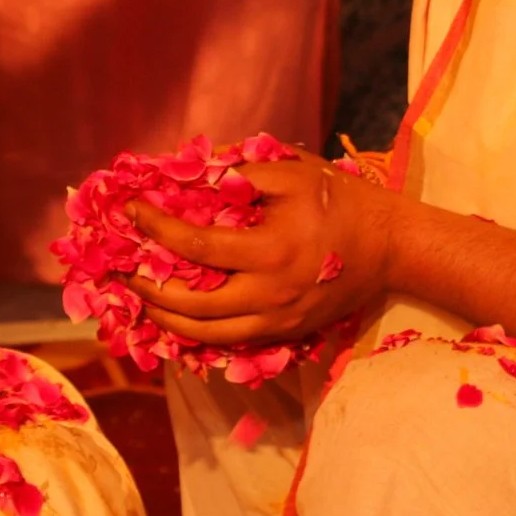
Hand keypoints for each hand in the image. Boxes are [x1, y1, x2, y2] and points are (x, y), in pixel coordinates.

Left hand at [127, 157, 397, 346]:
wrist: (391, 247)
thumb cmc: (340, 201)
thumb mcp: (294, 173)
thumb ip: (241, 174)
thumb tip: (190, 178)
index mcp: (270, 250)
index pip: (196, 246)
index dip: (157, 230)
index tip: (132, 212)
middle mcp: (270, 295)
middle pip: (192, 306)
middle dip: (150, 289)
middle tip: (124, 271)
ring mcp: (278, 321)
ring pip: (207, 335)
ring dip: (168, 320)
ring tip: (144, 300)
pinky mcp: (286, 334)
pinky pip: (231, 342)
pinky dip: (198, 333)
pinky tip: (179, 317)